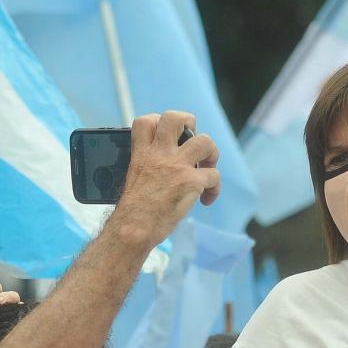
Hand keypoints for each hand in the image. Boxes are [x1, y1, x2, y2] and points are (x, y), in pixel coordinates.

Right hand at [109, 111, 220, 248]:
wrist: (133, 229)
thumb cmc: (132, 212)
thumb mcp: (133, 179)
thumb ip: (147, 166)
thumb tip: (163, 170)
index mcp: (141, 154)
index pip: (146, 121)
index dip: (159, 121)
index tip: (165, 136)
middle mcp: (159, 154)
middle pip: (176, 118)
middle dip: (189, 123)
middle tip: (192, 139)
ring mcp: (177, 166)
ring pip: (205, 141)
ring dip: (212, 153)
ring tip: (207, 167)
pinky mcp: (191, 181)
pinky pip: (214, 175)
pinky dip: (214, 188)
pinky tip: (206, 199)